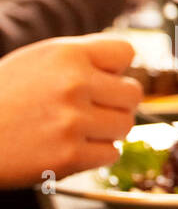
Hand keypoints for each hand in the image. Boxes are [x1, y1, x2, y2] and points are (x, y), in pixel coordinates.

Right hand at [0, 35, 141, 188]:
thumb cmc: (3, 97)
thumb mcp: (35, 62)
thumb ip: (80, 59)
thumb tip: (125, 66)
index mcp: (65, 54)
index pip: (125, 52)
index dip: (114, 68)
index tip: (98, 78)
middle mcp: (73, 84)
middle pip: (133, 93)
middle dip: (115, 102)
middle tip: (89, 109)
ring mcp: (73, 121)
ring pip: (125, 125)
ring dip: (106, 129)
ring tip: (74, 128)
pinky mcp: (70, 155)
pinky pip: (111, 154)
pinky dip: (95, 154)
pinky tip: (67, 146)